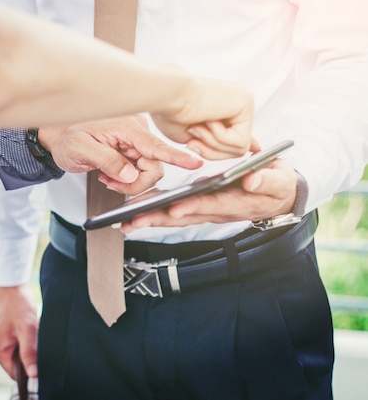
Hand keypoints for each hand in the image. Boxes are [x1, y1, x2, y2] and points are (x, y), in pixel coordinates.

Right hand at [0, 285, 38, 379]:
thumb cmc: (17, 304)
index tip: (41, 368)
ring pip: (15, 351)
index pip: (14, 374)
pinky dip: (22, 338)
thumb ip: (29, 353)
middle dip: (28, 358)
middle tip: (38, 346)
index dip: (28, 374)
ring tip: (33, 335)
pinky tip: (28, 329)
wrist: (8, 285)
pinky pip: (13, 341)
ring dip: (26, 347)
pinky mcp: (2, 330)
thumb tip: (33, 375)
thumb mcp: (28, 330)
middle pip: (14, 363)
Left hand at [38, 115, 202, 195]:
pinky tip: (110, 175)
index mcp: (126, 127)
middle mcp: (136, 132)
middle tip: (110, 183)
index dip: (175, 156)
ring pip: (148, 172)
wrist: (60, 135)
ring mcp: (136, 142)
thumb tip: (130, 173)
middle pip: (154, 166)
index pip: (155, 145)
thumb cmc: (67, 137)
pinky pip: (140, 171)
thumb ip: (107, 160)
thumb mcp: (81, 149)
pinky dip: (126, 180)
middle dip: (136, 183)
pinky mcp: (133, 151)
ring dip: (129, 182)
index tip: (194, 163)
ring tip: (106, 177)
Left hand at [120, 159, 296, 231]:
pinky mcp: (198, 208)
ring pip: (175, 218)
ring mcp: (206, 212)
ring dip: (150, 220)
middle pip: (184, 217)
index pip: (211, 205)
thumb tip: (252, 179)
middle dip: (158, 219)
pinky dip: (154, 214)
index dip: (193, 207)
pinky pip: (174, 213)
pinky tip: (134, 214)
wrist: (277, 194)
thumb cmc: (276, 184)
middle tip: (132, 222)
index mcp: (235, 202)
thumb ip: (267, 180)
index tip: (174, 208)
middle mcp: (216, 211)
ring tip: (124, 222)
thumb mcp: (278, 180)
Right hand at [152, 77, 257, 159]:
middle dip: (213, 152)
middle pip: (239, 147)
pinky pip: (241, 142)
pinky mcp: (246, 103)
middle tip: (194, 140)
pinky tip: (208, 121)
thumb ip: (218, 144)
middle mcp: (237, 101)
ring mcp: (243, 101)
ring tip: (198, 127)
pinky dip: (220, 139)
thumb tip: (247, 149)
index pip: (241, 131)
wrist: (168, 96)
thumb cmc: (171, 112)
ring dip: (213, 145)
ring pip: (240, 148)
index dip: (243, 145)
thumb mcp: (197, 138)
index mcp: (225, 106)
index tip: (254, 150)